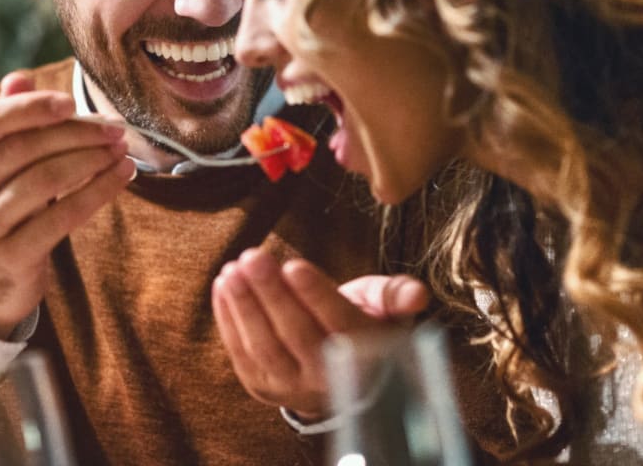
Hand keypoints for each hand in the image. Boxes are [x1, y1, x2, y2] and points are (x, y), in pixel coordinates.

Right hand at [0, 71, 135, 338]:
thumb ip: (6, 122)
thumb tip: (20, 77)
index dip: (30, 107)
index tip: (72, 102)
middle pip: (24, 147)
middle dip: (78, 134)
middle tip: (116, 130)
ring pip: (46, 179)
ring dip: (94, 160)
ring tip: (123, 151)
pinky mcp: (9, 255)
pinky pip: (64, 215)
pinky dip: (99, 191)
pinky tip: (122, 177)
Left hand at [212, 248, 428, 419]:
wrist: (341, 375)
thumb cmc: (362, 325)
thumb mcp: (383, 308)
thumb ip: (394, 295)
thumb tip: (418, 294)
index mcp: (362, 352)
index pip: (337, 324)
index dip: (315, 295)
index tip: (293, 264)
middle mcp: (327, 377)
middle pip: (296, 333)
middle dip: (272, 293)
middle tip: (254, 256)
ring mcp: (291, 386)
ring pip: (264, 346)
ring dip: (245, 306)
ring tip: (233, 269)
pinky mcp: (262, 386)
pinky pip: (242, 354)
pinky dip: (229, 319)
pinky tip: (223, 285)